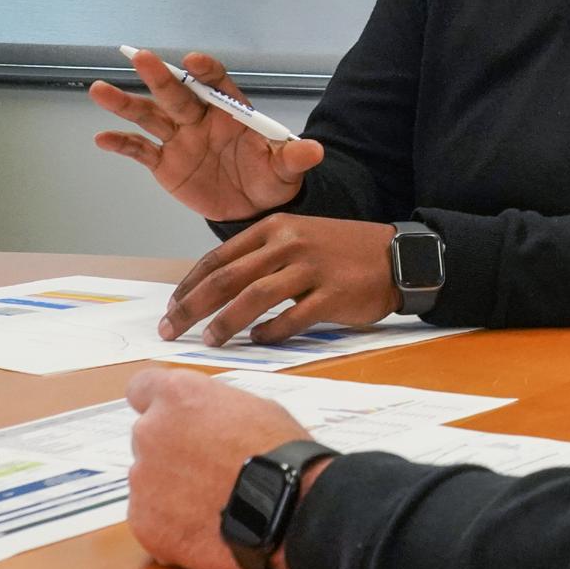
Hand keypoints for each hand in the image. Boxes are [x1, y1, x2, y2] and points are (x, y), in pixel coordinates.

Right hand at [89, 48, 323, 221]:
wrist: (253, 208)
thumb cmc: (271, 177)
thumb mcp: (286, 169)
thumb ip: (295, 158)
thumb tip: (315, 151)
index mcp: (231, 113)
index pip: (218, 85)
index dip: (207, 72)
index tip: (195, 62)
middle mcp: (201, 119)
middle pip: (178, 94)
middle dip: (160, 77)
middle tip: (140, 57)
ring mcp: (180, 139)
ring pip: (150, 116)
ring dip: (126, 104)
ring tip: (100, 90)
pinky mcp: (165, 164)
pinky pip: (140, 150)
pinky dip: (122, 144)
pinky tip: (102, 137)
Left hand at [127, 368, 320, 568]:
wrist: (287, 508)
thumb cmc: (279, 453)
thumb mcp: (255, 408)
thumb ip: (213, 410)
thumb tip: (205, 423)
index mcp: (179, 396)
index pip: (141, 387)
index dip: (155, 402)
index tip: (169, 415)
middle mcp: (150, 431)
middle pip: (148, 437)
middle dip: (170, 448)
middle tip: (207, 464)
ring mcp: (142, 478)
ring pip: (149, 478)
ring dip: (171, 485)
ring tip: (212, 498)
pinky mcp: (142, 520)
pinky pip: (150, 515)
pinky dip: (170, 519)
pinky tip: (204, 522)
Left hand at [162, 214, 400, 345]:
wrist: (398, 256)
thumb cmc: (342, 252)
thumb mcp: (299, 239)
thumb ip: (261, 258)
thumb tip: (215, 290)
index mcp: (276, 228)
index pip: (218, 258)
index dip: (188, 286)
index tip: (171, 308)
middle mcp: (290, 243)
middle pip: (227, 278)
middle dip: (192, 308)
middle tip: (171, 330)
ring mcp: (312, 268)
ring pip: (254, 298)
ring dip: (225, 323)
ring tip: (210, 340)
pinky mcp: (333, 294)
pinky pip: (292, 318)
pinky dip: (270, 333)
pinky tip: (258, 340)